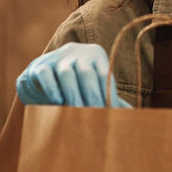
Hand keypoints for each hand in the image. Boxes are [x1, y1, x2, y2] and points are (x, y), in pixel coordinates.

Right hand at [15, 42, 131, 107]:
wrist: (41, 76)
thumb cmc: (75, 84)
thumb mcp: (93, 86)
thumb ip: (108, 97)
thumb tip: (132, 116)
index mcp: (95, 55)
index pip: (104, 76)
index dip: (108, 96)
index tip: (112, 115)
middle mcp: (77, 52)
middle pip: (87, 74)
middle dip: (92, 98)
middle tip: (97, 119)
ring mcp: (57, 57)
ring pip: (67, 74)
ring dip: (74, 96)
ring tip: (78, 115)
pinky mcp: (40, 65)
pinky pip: (46, 75)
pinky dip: (53, 90)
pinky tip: (58, 103)